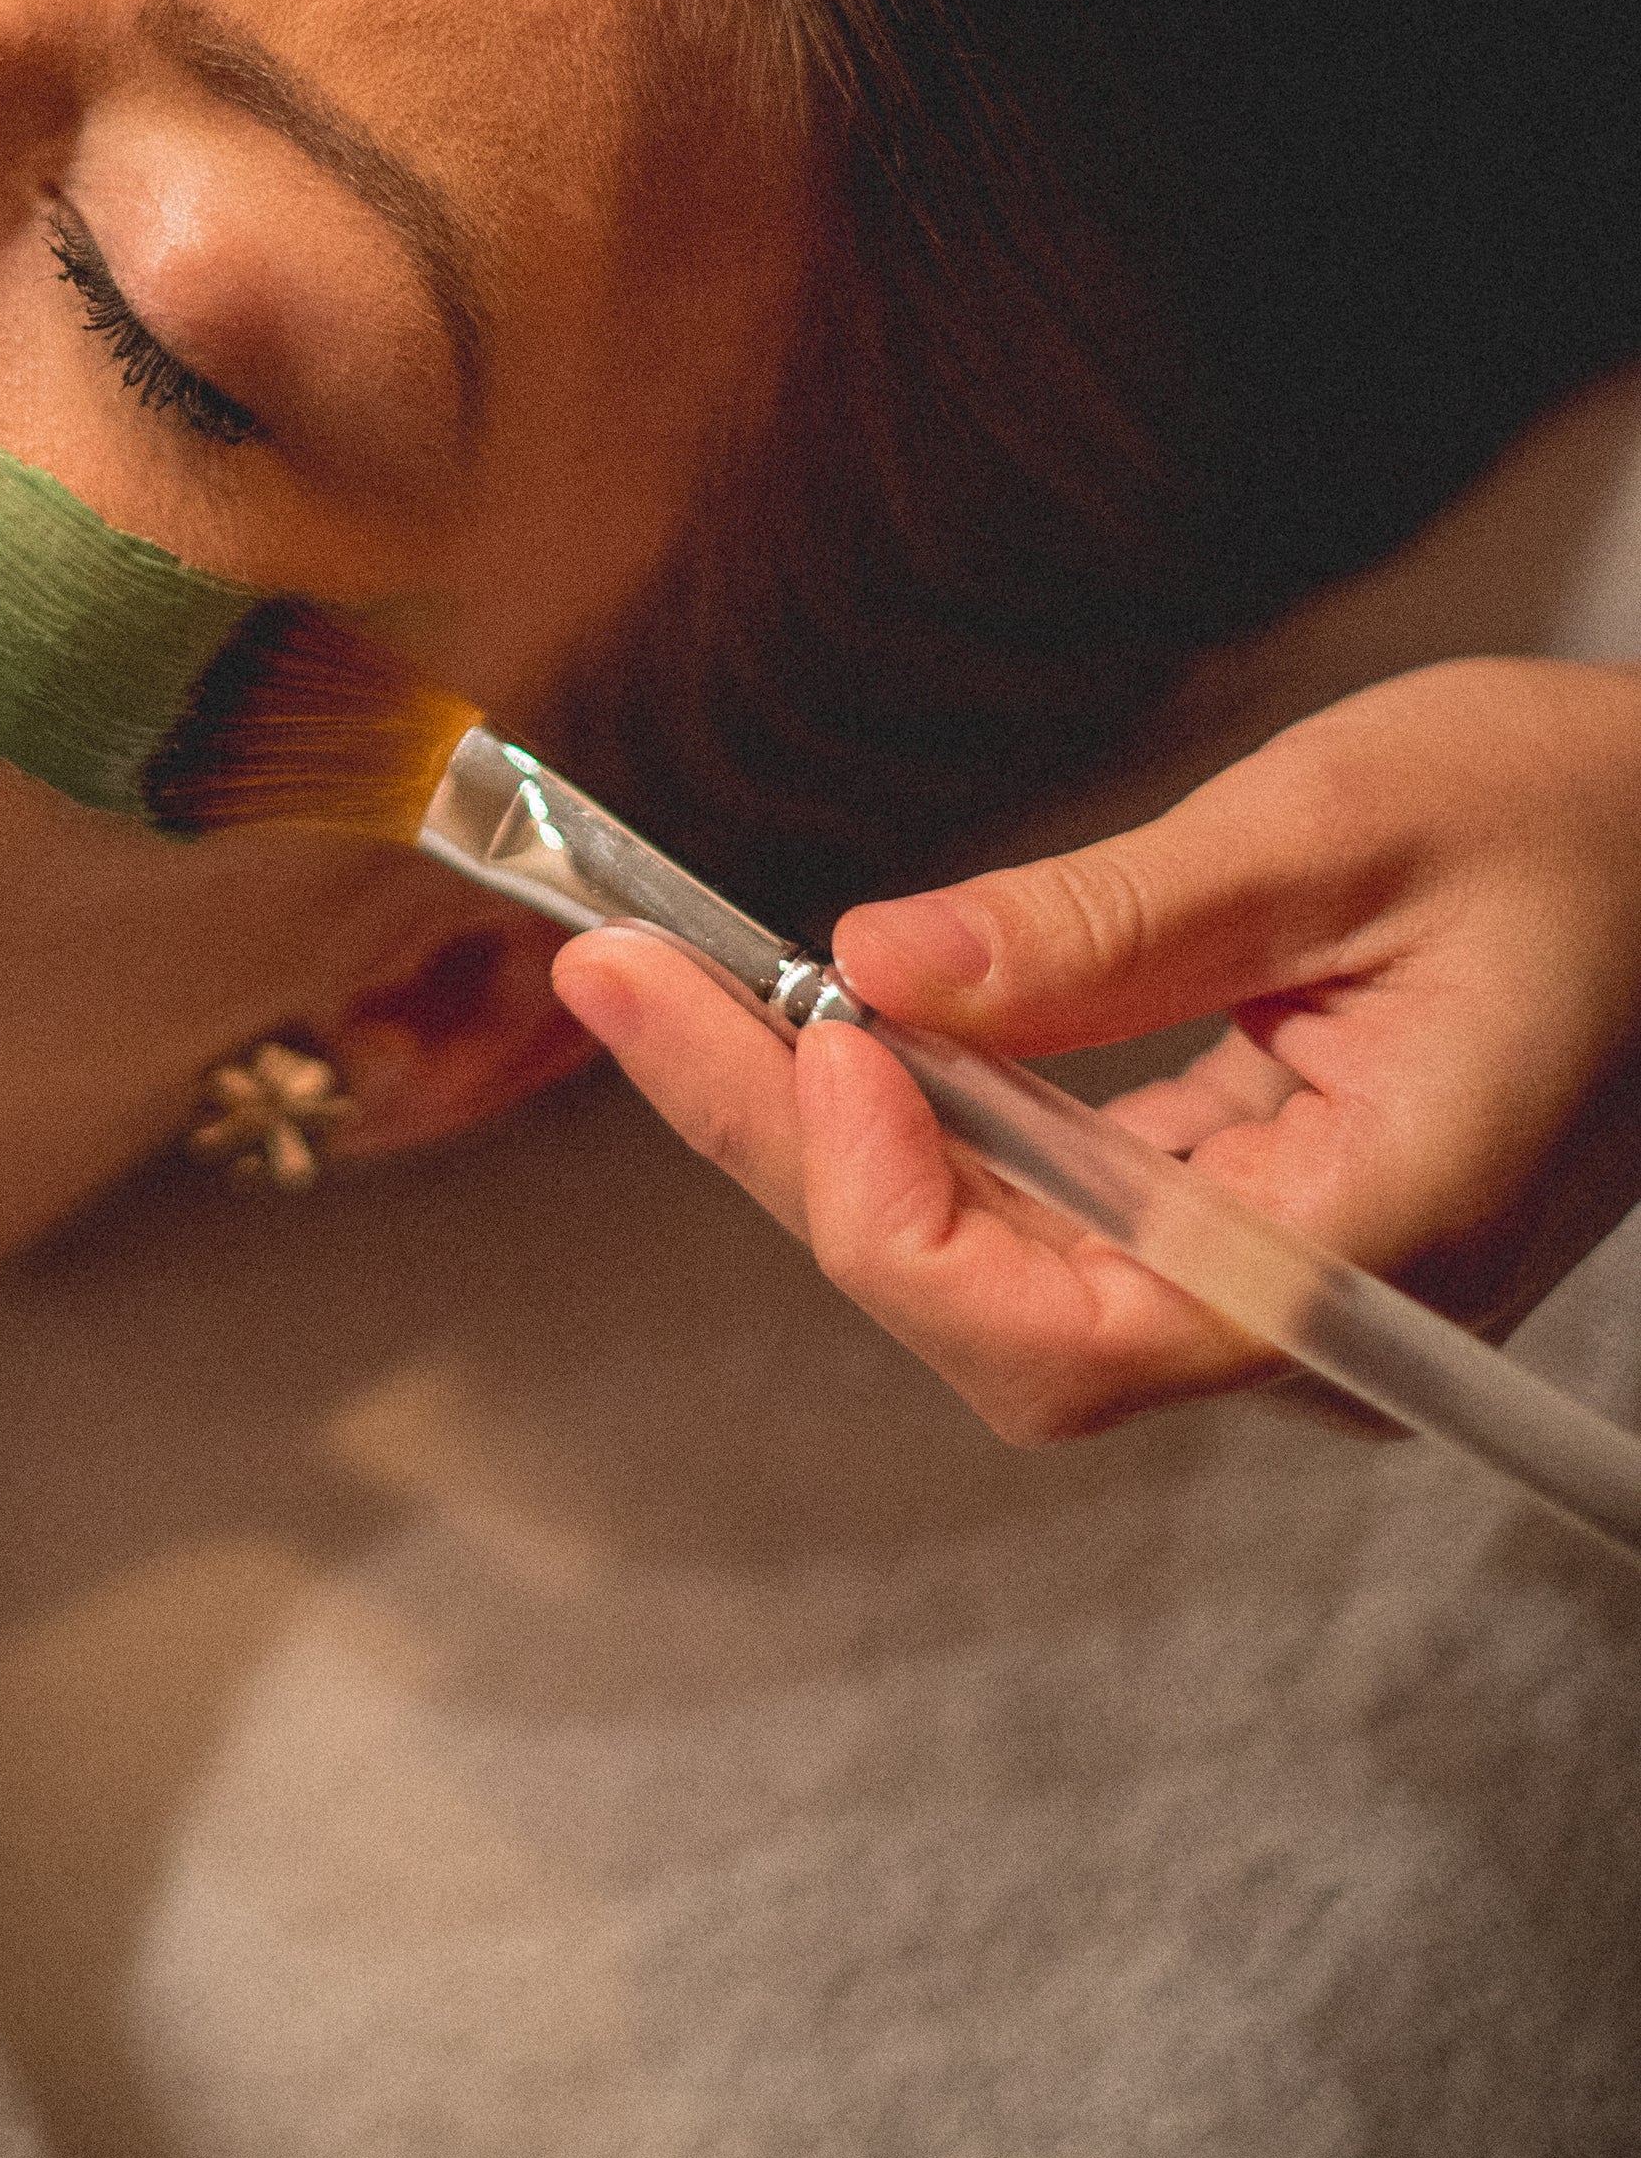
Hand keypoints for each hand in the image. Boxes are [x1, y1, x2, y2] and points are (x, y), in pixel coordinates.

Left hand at [550, 658, 1640, 1441]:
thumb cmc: (1584, 819)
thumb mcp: (1343, 825)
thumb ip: (1116, 924)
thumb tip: (882, 967)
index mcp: (1374, 1247)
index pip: (1074, 1338)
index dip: (900, 1215)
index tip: (811, 1035)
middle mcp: (1318, 1319)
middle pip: (992, 1316)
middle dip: (786, 1153)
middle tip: (614, 979)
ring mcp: (1280, 1290)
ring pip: (993, 1277)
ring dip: (814, 1136)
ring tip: (653, 987)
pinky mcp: (1244, 1226)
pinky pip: (1041, 1217)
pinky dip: (910, 1120)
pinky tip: (798, 1026)